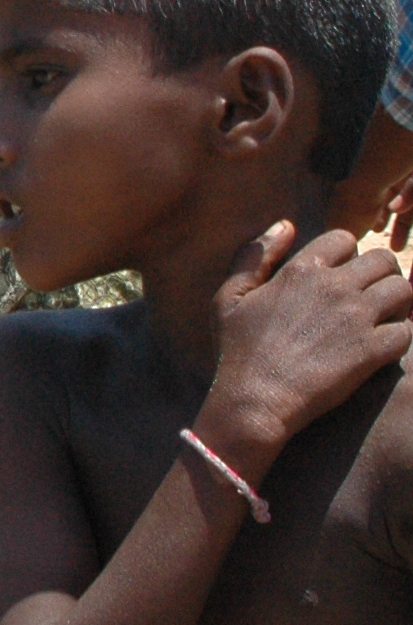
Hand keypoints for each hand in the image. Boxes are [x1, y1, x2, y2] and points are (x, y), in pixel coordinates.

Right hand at [201, 221, 412, 466]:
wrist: (256, 399)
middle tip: (370, 295)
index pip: (345, 238)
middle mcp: (335, 287)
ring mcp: (357, 318)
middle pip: (383, 260)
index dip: (346, 254)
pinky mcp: (373, 350)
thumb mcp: (230, 296)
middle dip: (380, 273)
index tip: (341, 274)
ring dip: (398, 301)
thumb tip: (286, 225)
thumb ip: (255, 255)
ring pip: (404, 290)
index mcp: (301, 269)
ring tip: (383, 317)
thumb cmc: (238, 350)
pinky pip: (407, 330)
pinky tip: (383, 344)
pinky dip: (400, 334)